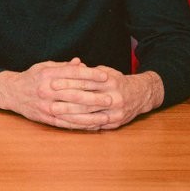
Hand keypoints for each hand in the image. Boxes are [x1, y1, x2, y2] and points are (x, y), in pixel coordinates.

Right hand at [0, 59, 162, 129]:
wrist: (11, 92)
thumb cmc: (31, 77)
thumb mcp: (45, 66)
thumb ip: (64, 66)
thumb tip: (82, 64)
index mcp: (47, 75)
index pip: (72, 74)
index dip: (90, 75)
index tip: (105, 77)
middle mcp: (47, 91)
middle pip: (76, 94)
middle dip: (96, 96)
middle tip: (112, 97)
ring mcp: (46, 106)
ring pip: (73, 112)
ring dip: (92, 115)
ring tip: (108, 115)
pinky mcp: (46, 118)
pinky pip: (68, 123)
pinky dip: (83, 125)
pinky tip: (95, 125)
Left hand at [49, 65, 163, 129]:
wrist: (141, 95)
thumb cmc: (117, 81)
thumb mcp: (105, 71)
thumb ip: (87, 71)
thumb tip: (69, 65)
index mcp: (110, 81)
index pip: (85, 81)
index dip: (68, 82)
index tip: (52, 82)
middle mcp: (114, 97)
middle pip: (86, 99)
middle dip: (66, 100)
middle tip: (48, 99)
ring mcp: (116, 111)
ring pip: (89, 114)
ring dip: (70, 114)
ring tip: (53, 112)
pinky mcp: (116, 123)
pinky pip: (95, 125)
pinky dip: (81, 124)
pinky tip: (67, 122)